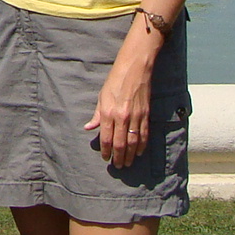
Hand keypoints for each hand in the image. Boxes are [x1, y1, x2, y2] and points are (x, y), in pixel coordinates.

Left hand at [85, 53, 153, 168]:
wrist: (135, 69)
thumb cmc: (115, 80)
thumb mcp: (102, 96)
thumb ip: (96, 115)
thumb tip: (88, 128)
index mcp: (108, 113)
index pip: (106, 138)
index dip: (106, 151)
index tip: (106, 158)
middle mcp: (121, 117)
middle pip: (120, 144)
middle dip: (118, 157)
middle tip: (118, 166)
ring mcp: (135, 116)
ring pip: (133, 142)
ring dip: (130, 155)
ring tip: (128, 163)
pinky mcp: (145, 114)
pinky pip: (144, 134)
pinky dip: (141, 145)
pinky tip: (139, 152)